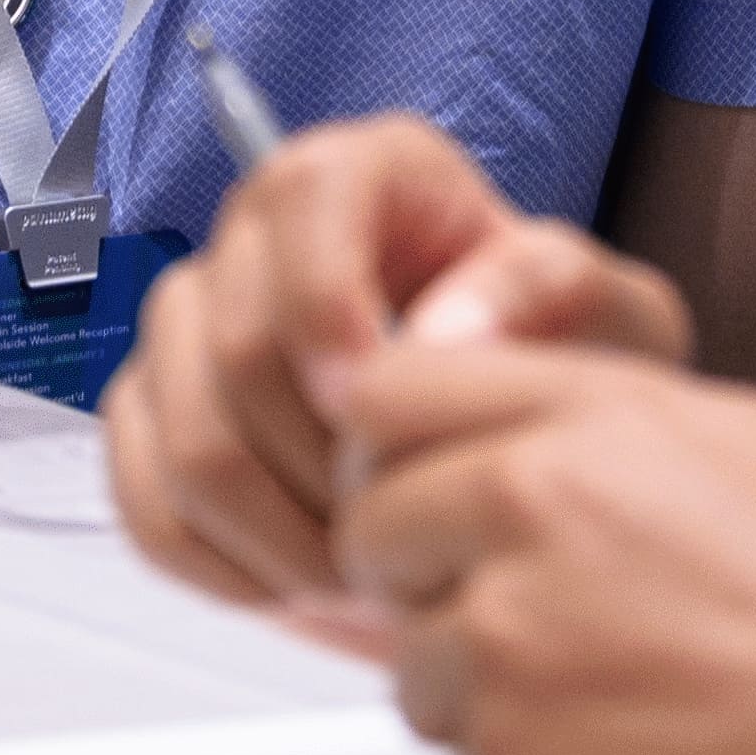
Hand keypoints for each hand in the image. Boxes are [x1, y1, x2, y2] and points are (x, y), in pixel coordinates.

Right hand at [105, 113, 692, 640]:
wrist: (511, 427)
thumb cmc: (558, 356)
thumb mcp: (609, 309)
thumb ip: (549, 286)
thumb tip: (442, 328)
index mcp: (358, 171)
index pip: (299, 207)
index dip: (329, 317)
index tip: (380, 415)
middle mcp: (257, 230)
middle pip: (235, 347)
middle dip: (321, 466)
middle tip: (399, 530)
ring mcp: (193, 322)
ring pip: (187, 442)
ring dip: (278, 536)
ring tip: (367, 574)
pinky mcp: (156, 412)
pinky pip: (146, 503)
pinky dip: (222, 565)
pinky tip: (303, 583)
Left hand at [336, 336, 755, 754]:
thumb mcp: (738, 433)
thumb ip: (593, 413)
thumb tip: (506, 421)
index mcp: (576, 425)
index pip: (384, 397)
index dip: (397, 448)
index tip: (426, 486)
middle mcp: (522, 518)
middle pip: (372, 535)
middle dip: (428, 576)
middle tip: (524, 606)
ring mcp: (507, 652)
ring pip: (413, 669)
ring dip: (483, 691)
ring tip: (608, 690)